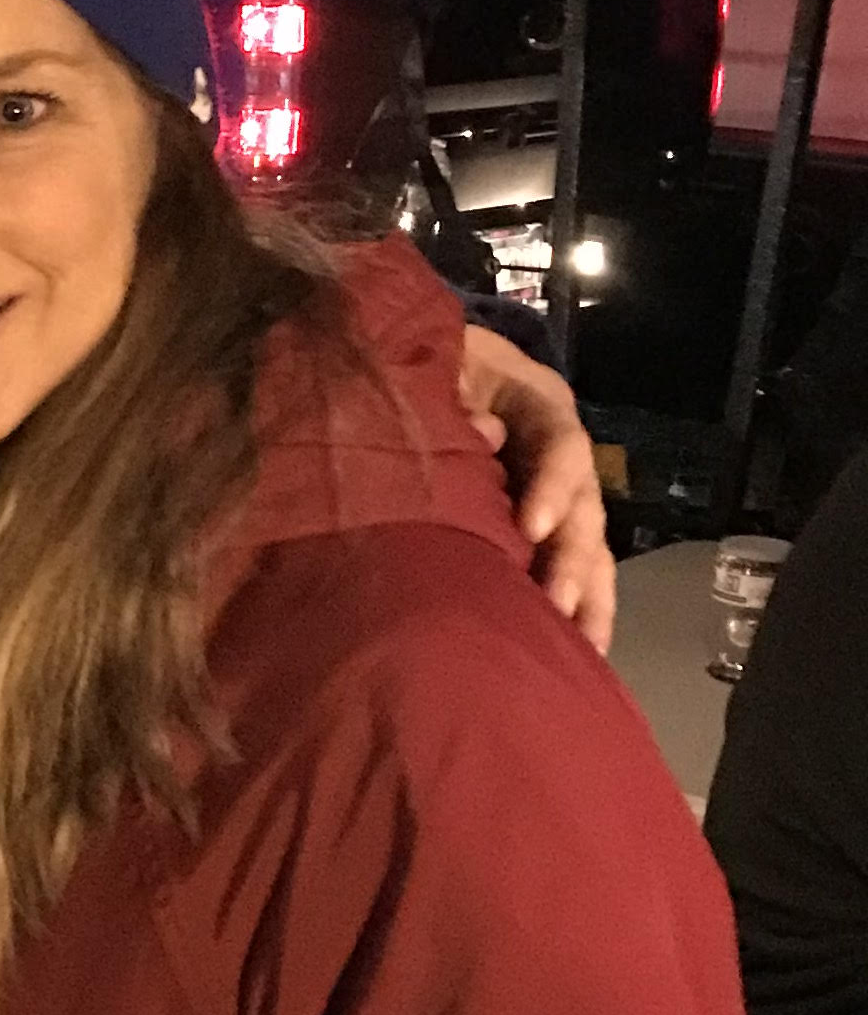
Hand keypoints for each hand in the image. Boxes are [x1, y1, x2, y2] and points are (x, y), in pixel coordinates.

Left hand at [457, 324, 614, 654]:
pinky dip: (579, 608)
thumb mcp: (436, 364)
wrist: (427, 365)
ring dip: (587, 595)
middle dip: (571, 558)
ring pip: (588, 544)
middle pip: (583, 504)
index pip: (561, 443)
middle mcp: (560, 449)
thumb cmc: (428, 365)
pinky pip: (573, 568)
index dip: (552, 485)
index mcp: (537, 402)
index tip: (531, 528)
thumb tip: (486, 433)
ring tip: (584, 647)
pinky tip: (580, 650)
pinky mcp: (546, 526)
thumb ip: (453, 394)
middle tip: (556, 604)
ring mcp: (559, 489)